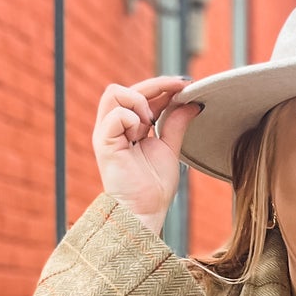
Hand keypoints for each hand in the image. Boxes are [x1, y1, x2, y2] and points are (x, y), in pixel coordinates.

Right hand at [92, 76, 200, 236]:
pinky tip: (139, 135)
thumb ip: (176, 123)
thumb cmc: (153, 187)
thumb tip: (192, 102)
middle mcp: (114, 127)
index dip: (162, 85)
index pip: (141, 93)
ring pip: (114, 93)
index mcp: (129, 127)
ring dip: (139, 102)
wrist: (144, 211)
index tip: (186, 84)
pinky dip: (132, 119)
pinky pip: (115, 114)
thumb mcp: (170, 148)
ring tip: (150, 123)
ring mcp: (106, 133)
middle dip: (155, 85)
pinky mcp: (103, 142)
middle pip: (126, 88)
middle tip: (178, 92)